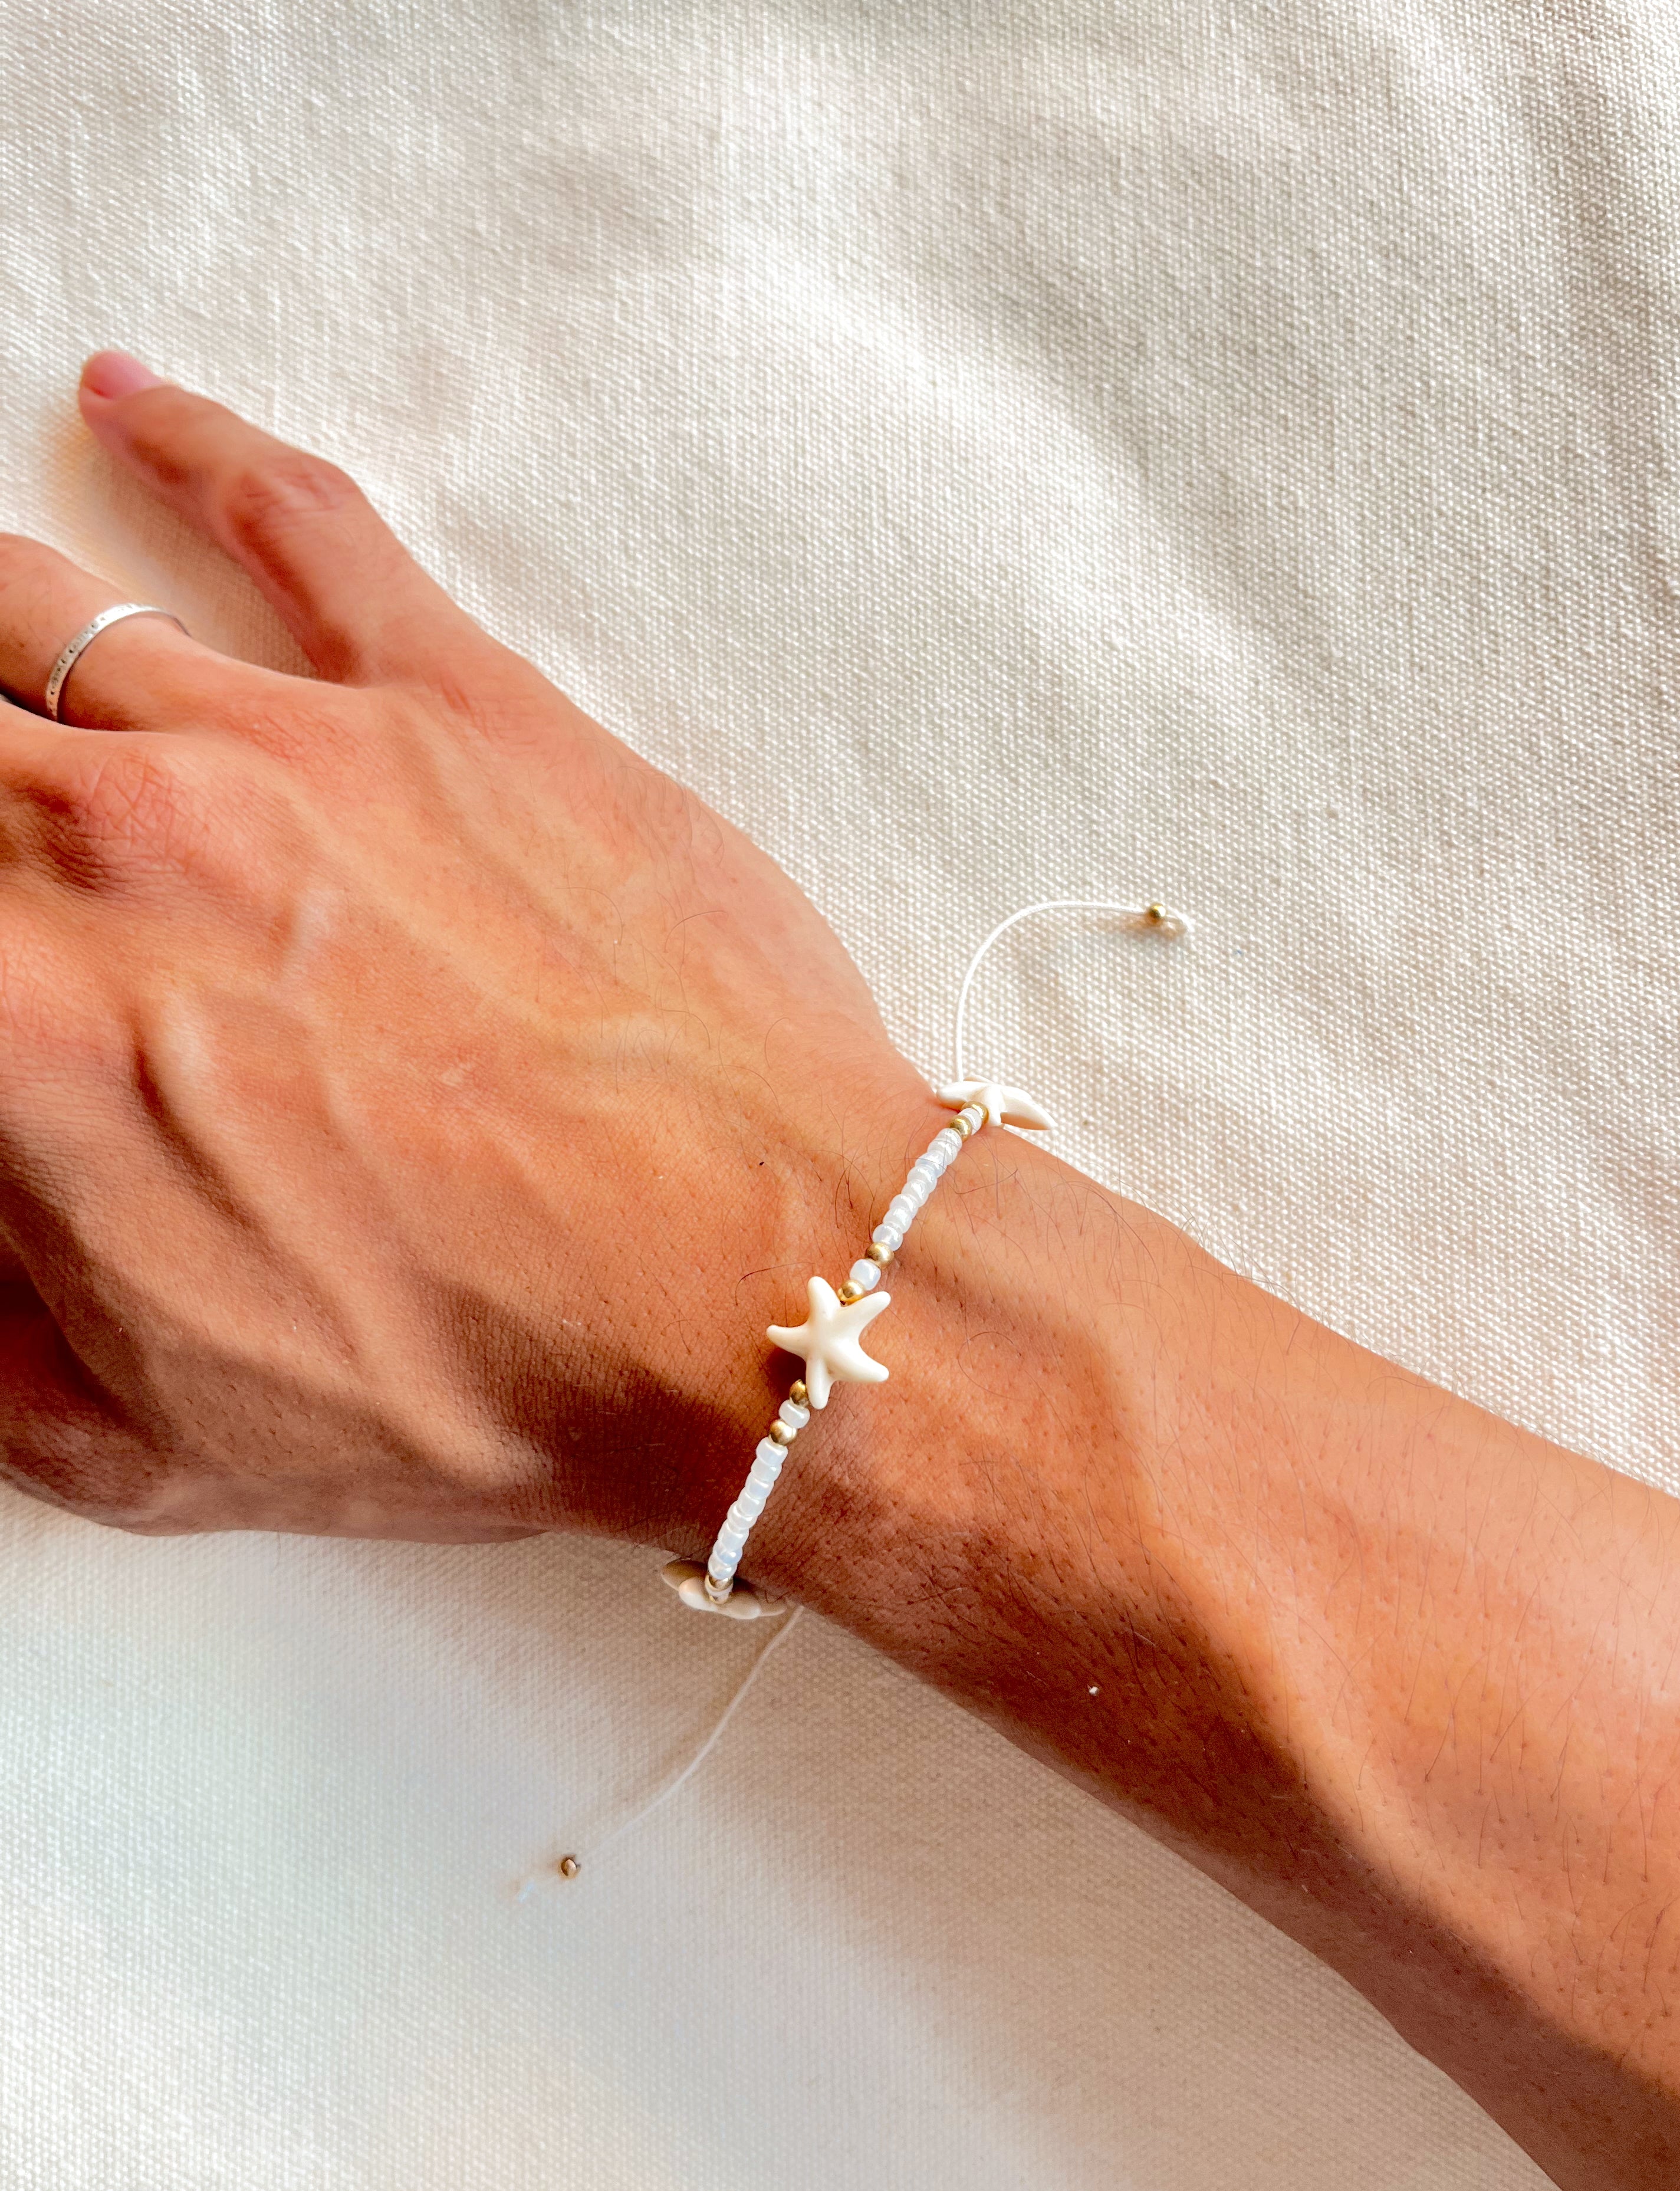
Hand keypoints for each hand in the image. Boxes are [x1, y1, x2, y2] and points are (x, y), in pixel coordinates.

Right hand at [0, 352, 924, 1541]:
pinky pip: (294, 516)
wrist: (752, 1293)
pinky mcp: (456, 696)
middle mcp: (112, 848)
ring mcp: (284, 745)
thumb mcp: (154, 1442)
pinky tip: (130, 404)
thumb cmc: (482, 1381)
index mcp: (14, 1029)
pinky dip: (193, 444)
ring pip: (40, 607)